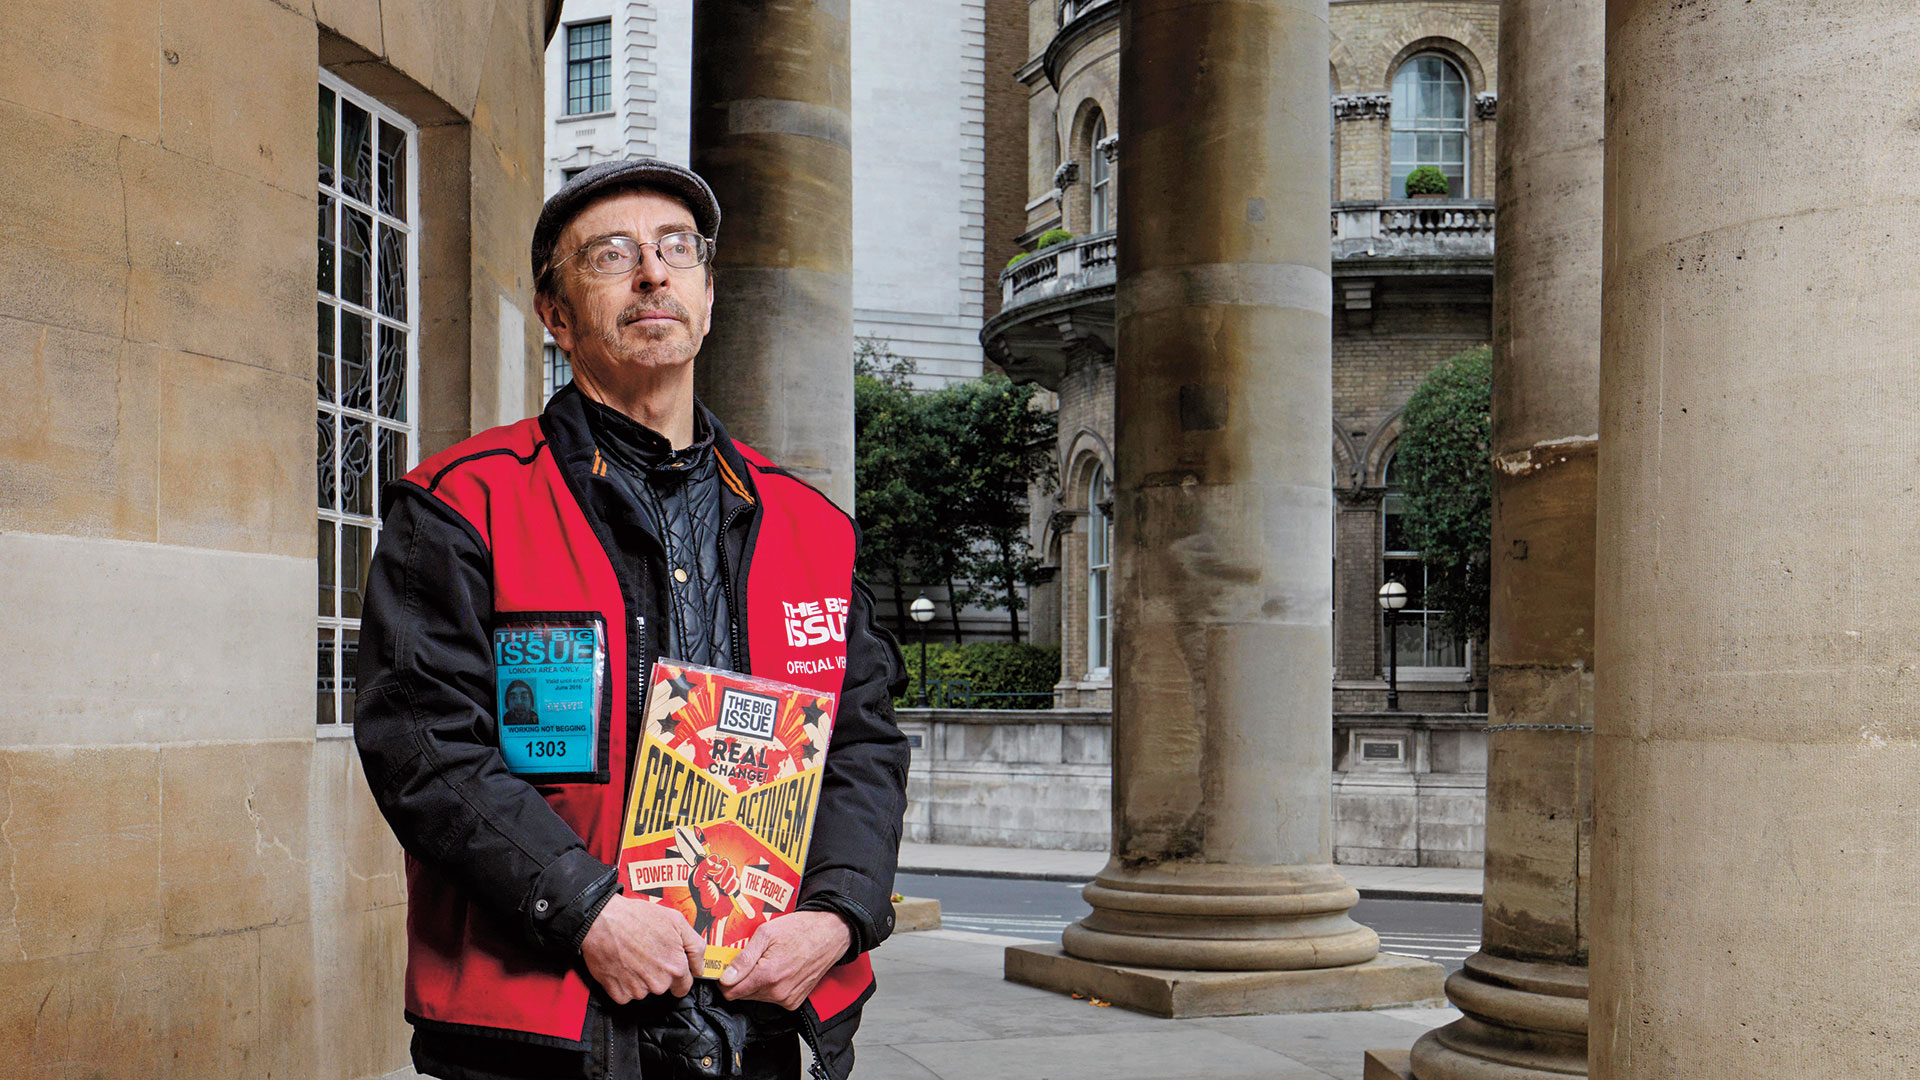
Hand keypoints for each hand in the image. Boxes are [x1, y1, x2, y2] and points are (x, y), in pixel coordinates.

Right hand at [580, 893, 707, 1002]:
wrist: (601, 920)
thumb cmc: (637, 917)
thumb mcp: (676, 921)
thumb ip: (696, 946)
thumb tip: (700, 966)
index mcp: (676, 967)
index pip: (684, 986)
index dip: (678, 974)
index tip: (669, 965)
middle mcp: (659, 983)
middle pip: (664, 987)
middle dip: (658, 973)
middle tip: (647, 952)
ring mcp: (638, 990)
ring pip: (645, 990)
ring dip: (640, 978)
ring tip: (632, 955)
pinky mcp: (619, 994)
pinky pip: (627, 994)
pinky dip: (624, 982)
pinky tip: (622, 964)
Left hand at [691, 857, 739, 919]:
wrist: (709, 912)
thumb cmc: (701, 897)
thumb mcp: (697, 881)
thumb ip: (703, 867)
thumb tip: (716, 862)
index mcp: (708, 868)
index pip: (714, 857)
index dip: (713, 863)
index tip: (709, 873)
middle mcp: (719, 872)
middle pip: (725, 861)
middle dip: (720, 871)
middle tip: (715, 881)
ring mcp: (727, 878)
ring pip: (732, 869)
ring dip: (726, 879)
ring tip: (720, 888)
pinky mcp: (735, 886)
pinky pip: (737, 881)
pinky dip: (731, 887)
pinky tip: (726, 893)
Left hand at [717, 910, 851, 1010]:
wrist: (830, 934)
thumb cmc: (800, 929)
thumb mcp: (765, 934)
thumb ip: (743, 959)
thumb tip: (725, 978)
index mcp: (768, 975)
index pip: (731, 992)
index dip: (725, 980)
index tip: (728, 968)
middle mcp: (778, 992)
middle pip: (743, 995)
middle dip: (742, 979)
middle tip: (752, 958)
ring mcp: (788, 999)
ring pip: (757, 997)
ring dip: (756, 982)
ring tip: (768, 961)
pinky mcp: (795, 1001)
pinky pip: (772, 998)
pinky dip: (771, 986)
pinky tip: (779, 970)